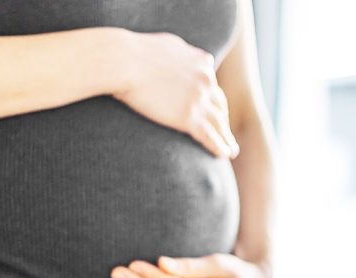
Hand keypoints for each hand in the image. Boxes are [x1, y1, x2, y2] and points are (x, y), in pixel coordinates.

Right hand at [111, 31, 239, 158]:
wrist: (124, 61)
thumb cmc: (134, 51)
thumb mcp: (166, 44)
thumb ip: (180, 53)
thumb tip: (179, 58)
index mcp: (201, 62)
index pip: (210, 83)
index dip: (210, 97)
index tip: (211, 108)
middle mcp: (206, 80)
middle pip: (219, 104)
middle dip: (222, 119)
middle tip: (224, 131)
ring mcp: (199, 99)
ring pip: (219, 123)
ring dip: (227, 138)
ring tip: (232, 151)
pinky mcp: (189, 117)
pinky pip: (210, 136)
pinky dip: (220, 147)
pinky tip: (224, 156)